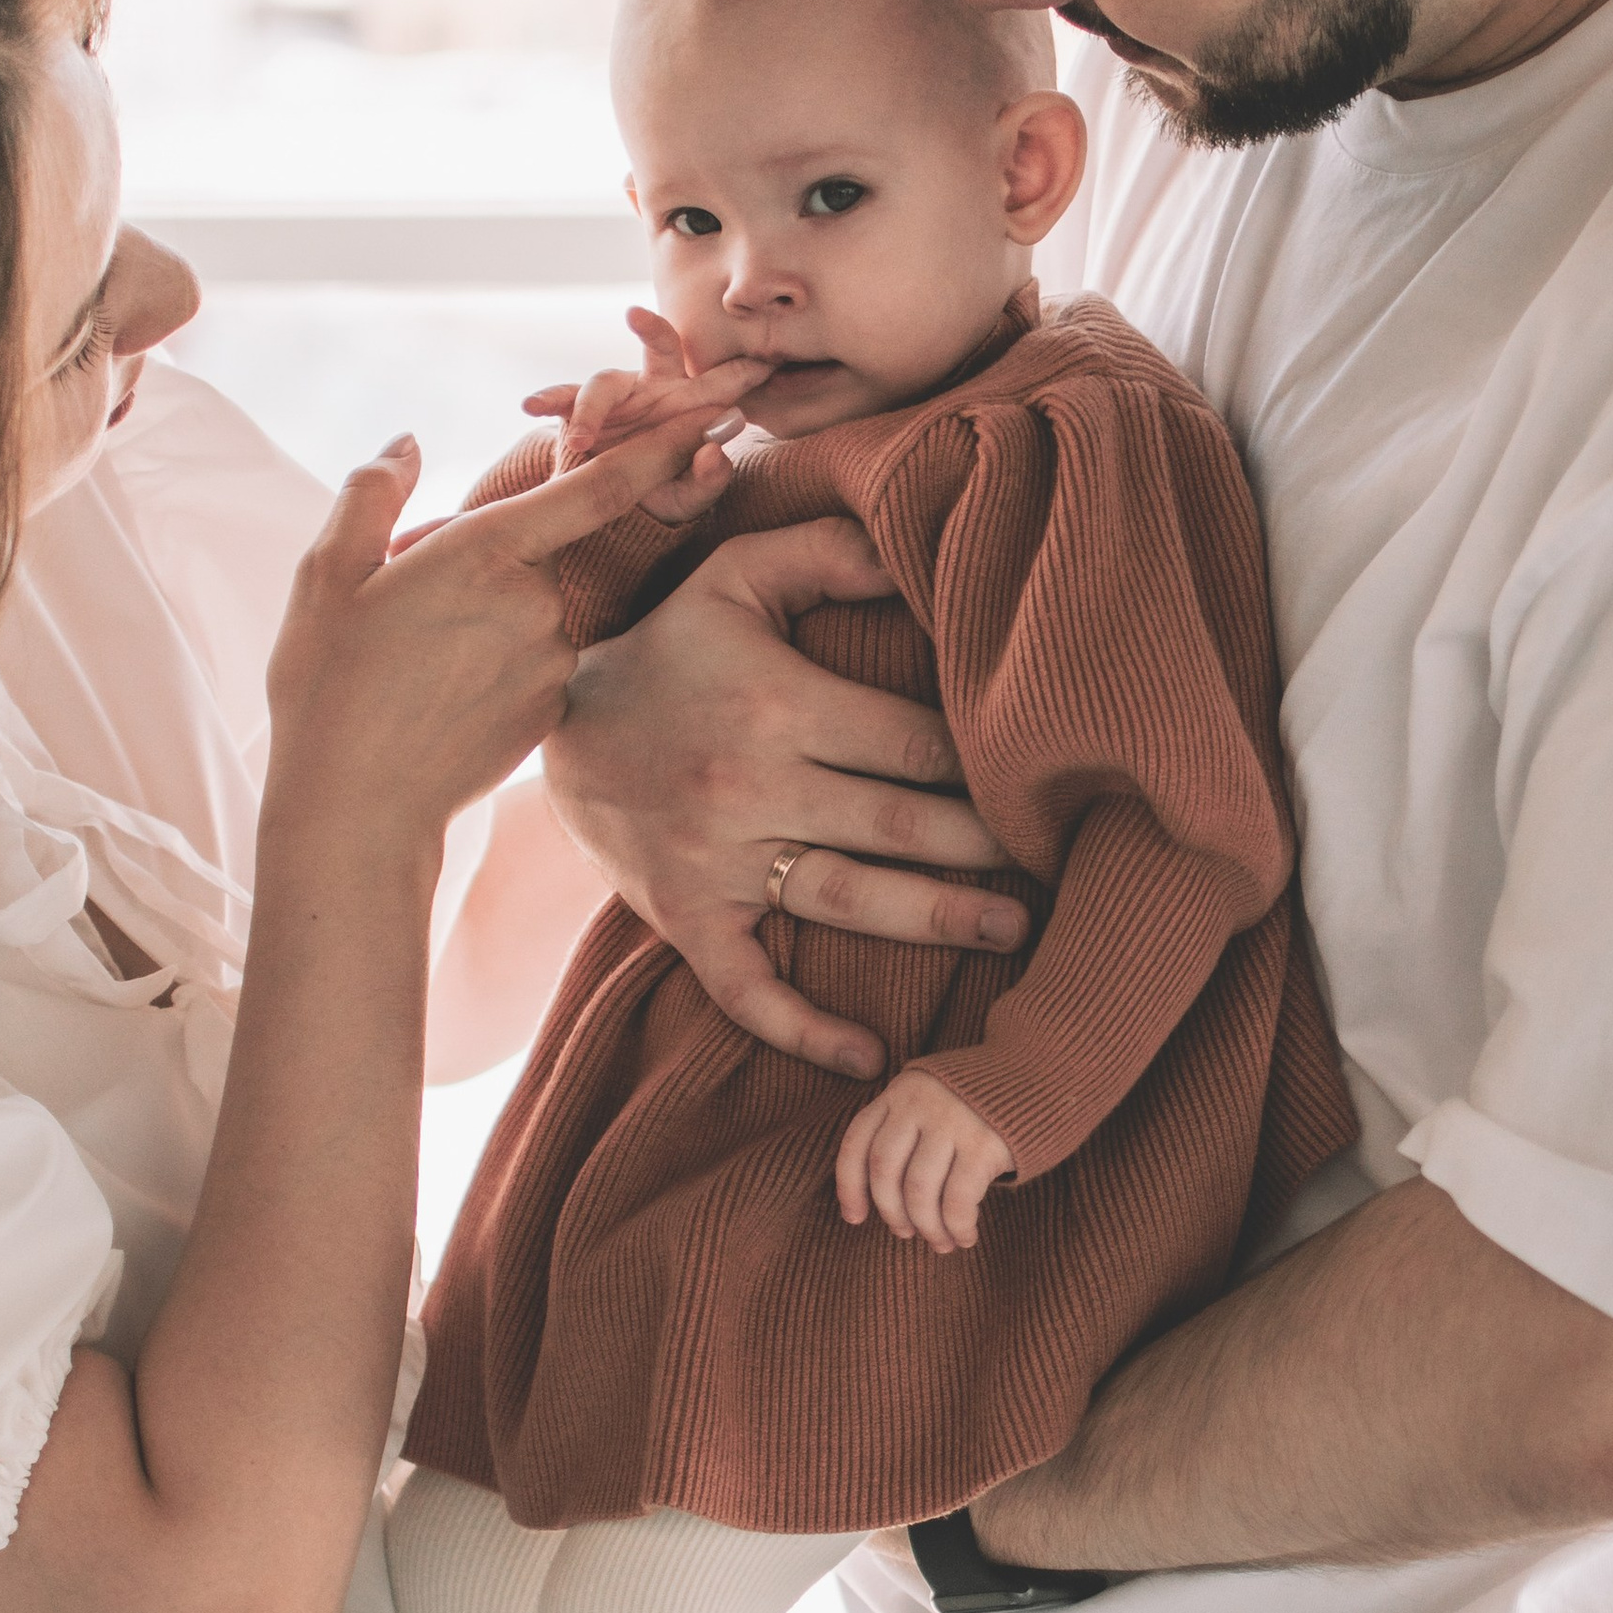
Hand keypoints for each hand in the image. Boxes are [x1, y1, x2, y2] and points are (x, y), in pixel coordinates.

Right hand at [266, 425, 699, 855]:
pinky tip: (440, 698)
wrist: (356, 807)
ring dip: (486, 617)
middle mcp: (539, 603)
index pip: (597, 487)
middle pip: (531, 553)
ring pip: (529, 610)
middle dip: (481, 564)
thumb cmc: (329, 685)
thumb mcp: (327, 573)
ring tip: (414, 663)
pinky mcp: (554, 710)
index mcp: (490, 553)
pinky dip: (496, 663)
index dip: (656, 448)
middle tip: (408, 608)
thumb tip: (407, 444)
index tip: (703, 418)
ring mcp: (552, 662)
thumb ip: (373, 493)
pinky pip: (533, 661)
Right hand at [520, 307, 768, 526]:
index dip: (742, 369)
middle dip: (652, 329)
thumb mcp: (690, 498)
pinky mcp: (579, 414)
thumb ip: (708, 480)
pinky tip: (531, 406)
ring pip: (603, 382)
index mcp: (691, 405)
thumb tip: (716, 452)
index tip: (765, 362)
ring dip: (590, 408)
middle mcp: (654, 391)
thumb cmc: (664, 496)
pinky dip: (546, 400)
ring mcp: (616, 400)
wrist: (616, 513)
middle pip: (658, 349)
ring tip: (578, 441)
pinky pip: (561, 401)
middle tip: (637, 316)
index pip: (721, 381)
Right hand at [542, 517, 1030, 1078]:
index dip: (983, 761)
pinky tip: (869, 1057)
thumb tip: (916, 555)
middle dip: (986, 844)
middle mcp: (750, 786)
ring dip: (934, 919)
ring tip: (1010, 930)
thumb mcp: (733, 576)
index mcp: (776, 703)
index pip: (908, 740)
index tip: (1046, 778)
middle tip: (1063, 865)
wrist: (550, 728)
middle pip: (895, 822)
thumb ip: (826, 554)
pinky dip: (803, 1030)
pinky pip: (746, 988)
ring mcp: (717, 861)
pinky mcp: (687, 918)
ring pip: (845, 900)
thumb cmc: (668, 647)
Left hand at [837, 1067, 1015, 1251]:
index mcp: (899, 1092)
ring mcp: (952, 1121)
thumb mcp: (934, 1097)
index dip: (849, 1188)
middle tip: (906, 1234)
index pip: (857, 1144)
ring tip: (942, 1242)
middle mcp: (919, 1103)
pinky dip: (958, 1227)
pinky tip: (966, 1236)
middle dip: (892, 1213)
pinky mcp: (985, 1143)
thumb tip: (882, 1201)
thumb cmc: (983, 1099)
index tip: (854, 1218)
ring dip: (928, 1228)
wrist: (1043, 1071)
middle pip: (885, 1172)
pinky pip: (958, 1200)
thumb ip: (907, 1130)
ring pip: (919, 1191)